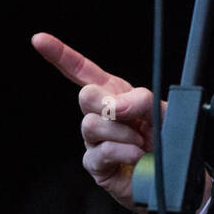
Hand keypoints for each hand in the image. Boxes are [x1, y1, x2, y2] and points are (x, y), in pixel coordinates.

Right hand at [31, 32, 211, 213]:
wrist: (174, 174)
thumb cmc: (166, 139)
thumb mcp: (161, 110)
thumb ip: (140, 100)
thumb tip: (113, 106)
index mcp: (113, 93)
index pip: (82, 70)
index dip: (60, 54)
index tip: (39, 40)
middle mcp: (100, 115)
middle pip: (85, 97)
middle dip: (106, 102)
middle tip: (128, 115)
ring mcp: (95, 141)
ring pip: (92, 125)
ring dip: (121, 132)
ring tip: (140, 141)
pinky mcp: (96, 165)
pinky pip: (101, 153)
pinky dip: (123, 151)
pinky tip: (136, 155)